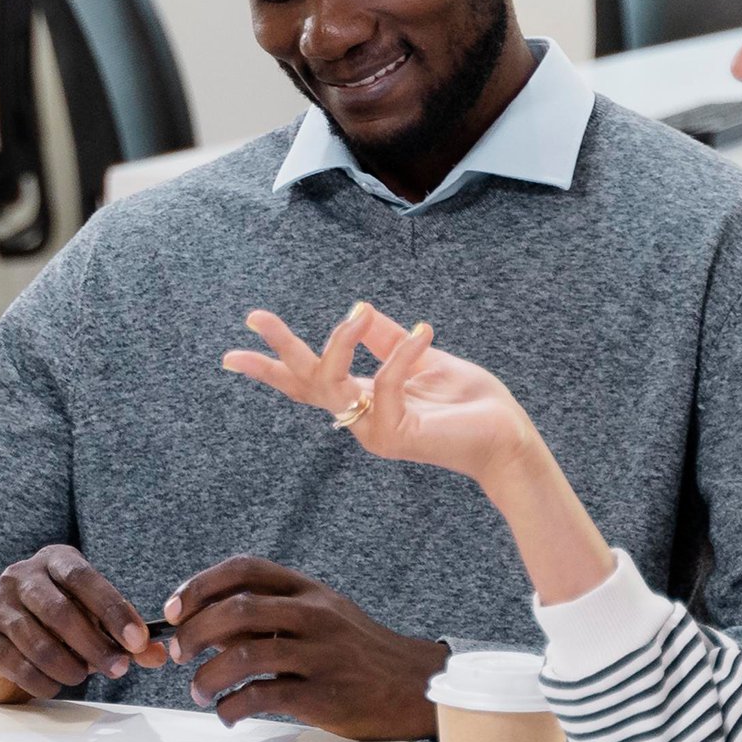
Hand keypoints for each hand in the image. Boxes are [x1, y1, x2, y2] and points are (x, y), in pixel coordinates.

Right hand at [0, 545, 170, 702]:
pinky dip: (45, 682)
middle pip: (60, 611)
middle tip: (119, 669)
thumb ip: (124, 638)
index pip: (84, 578)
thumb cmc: (55, 628)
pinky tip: (55, 685)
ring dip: (70, 667)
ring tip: (81, 676)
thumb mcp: (92, 623)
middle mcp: (20, 576)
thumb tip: (157, 655)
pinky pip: (19, 665)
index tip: (138, 641)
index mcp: (53, 561)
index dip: (113, 609)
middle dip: (95, 645)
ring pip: (38, 642)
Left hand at [160, 557, 445, 738]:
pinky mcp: (324, 695)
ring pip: (242, 657)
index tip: (174, 609)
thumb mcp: (322, 617)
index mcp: (309, 591)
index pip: (245, 568)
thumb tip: (207, 627)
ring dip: (206, 678)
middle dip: (193, 633)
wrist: (416, 686)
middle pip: (236, 611)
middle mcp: (315, 616)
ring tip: (199, 692)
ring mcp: (321, 655)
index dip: (200, 584)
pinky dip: (231, 707)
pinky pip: (261, 697)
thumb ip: (272, 615)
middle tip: (177, 654)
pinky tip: (227, 714)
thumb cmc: (358, 652)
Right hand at [224, 304, 537, 487]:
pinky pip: (384, 384)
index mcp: (365, 398)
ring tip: (357, 313)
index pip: (308, 382)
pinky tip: (422, 333)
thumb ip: (388, 338)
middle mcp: (361, 417)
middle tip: (254, 317)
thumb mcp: (422, 357)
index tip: (233, 349)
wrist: (508, 436)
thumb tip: (358, 305)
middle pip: (305, 383)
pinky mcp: (395, 435)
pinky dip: (400, 354)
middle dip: (277, 350)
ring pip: (333, 383)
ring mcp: (374, 430)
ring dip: (340, 342)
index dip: (272, 365)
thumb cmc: (470, 402)